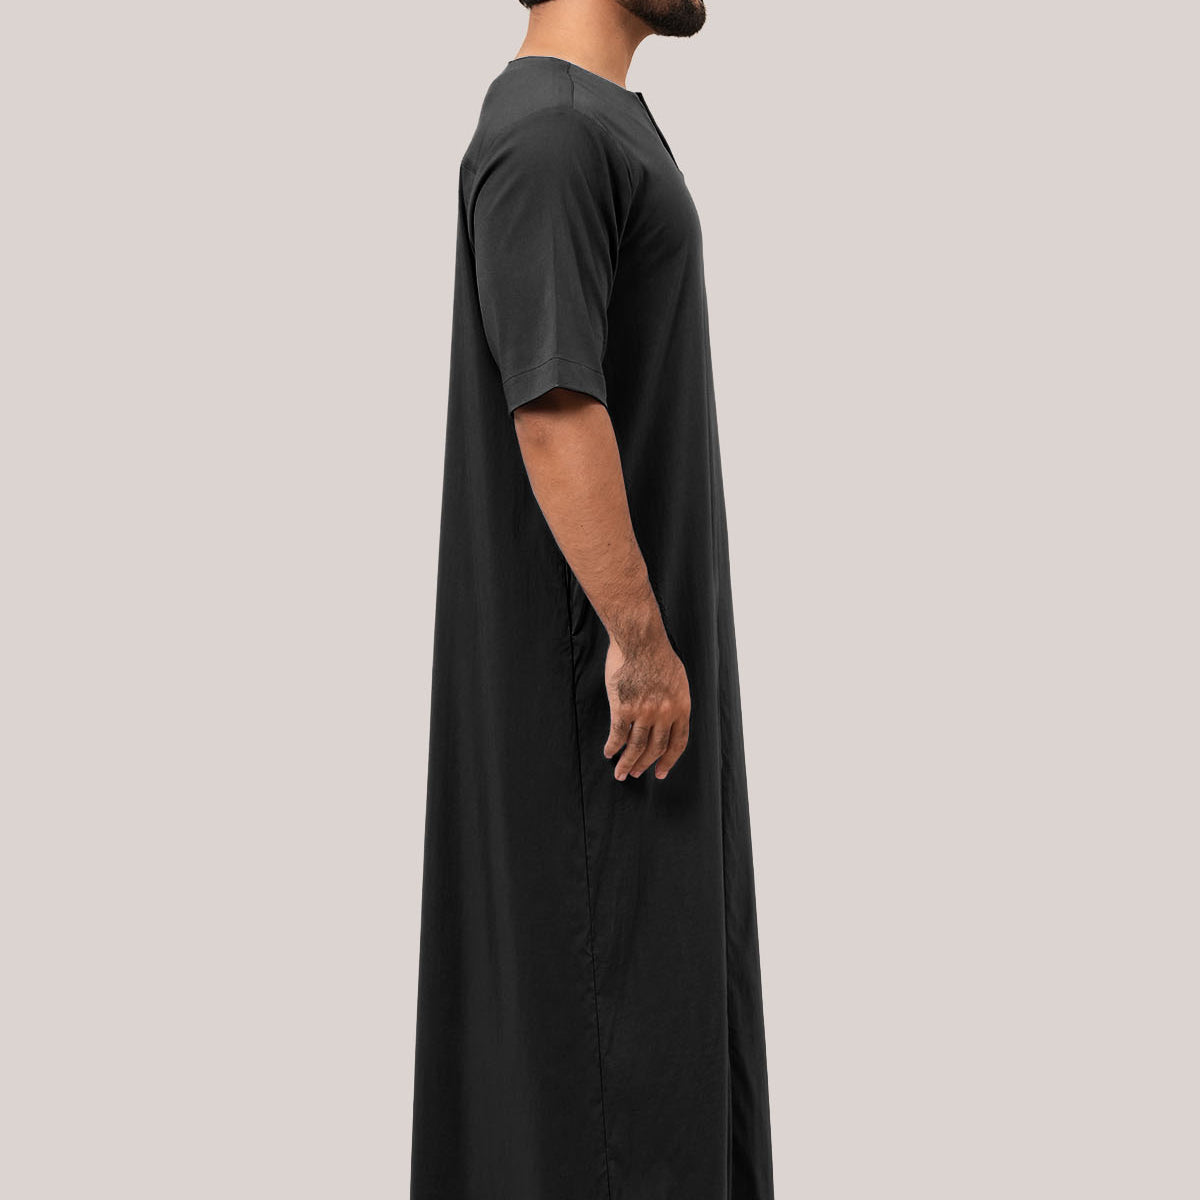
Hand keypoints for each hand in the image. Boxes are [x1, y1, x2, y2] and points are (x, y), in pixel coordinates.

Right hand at [603, 632, 690, 780]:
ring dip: (627, 762)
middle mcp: (664, 713)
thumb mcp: (677, 679)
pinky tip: (608, 752)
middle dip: (645, 765)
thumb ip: (674, 700)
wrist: (640, 639)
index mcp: (681, 707)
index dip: (669, 760)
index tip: (661, 772)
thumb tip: (668, 717)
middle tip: (636, 774)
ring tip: (620, 773)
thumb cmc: (657, 653)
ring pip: (636, 746)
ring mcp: (644, 712)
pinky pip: (618, 734)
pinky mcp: (624, 708)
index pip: (678, 742)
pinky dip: (612, 746)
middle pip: (656, 748)